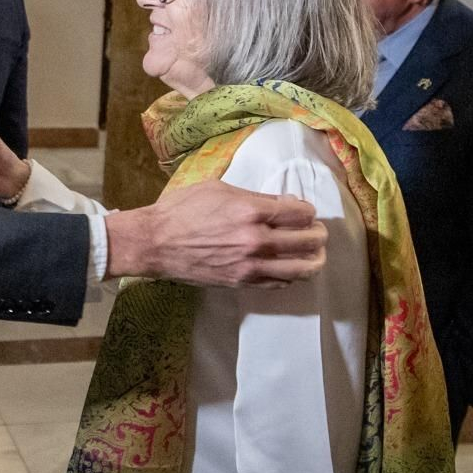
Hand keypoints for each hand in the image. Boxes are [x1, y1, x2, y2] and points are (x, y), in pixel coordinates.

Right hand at [104, 180, 327, 286]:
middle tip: (316, 232)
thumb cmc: (181, 210)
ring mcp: (250, 265)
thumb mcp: (218, 189)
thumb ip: (255, 197)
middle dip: (318, 234)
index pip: (302, 213)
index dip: (308, 211)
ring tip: (314, 254)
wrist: (153, 243)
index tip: (303, 211)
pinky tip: (289, 268)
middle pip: (309, 241)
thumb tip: (284, 204)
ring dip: (314, 260)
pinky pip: (280, 283)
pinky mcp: (241, 282)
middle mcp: (256, 240)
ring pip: (302, 269)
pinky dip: (291, 275)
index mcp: (251, 211)